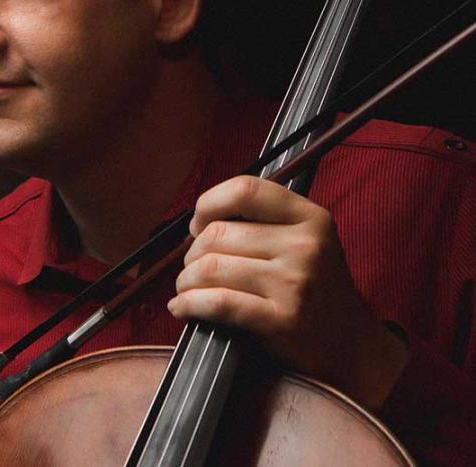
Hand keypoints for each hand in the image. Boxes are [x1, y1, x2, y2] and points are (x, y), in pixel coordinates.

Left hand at [167, 175, 407, 409]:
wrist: (353, 345)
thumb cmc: (316, 288)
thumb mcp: (305, 239)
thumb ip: (261, 221)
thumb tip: (197, 224)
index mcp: (310, 217)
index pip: (245, 189)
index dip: (209, 203)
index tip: (198, 224)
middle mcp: (304, 245)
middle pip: (218, 234)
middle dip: (193, 253)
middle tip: (194, 267)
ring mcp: (294, 283)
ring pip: (211, 267)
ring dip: (187, 280)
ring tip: (188, 288)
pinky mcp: (281, 320)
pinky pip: (218, 303)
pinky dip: (189, 303)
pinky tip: (182, 306)